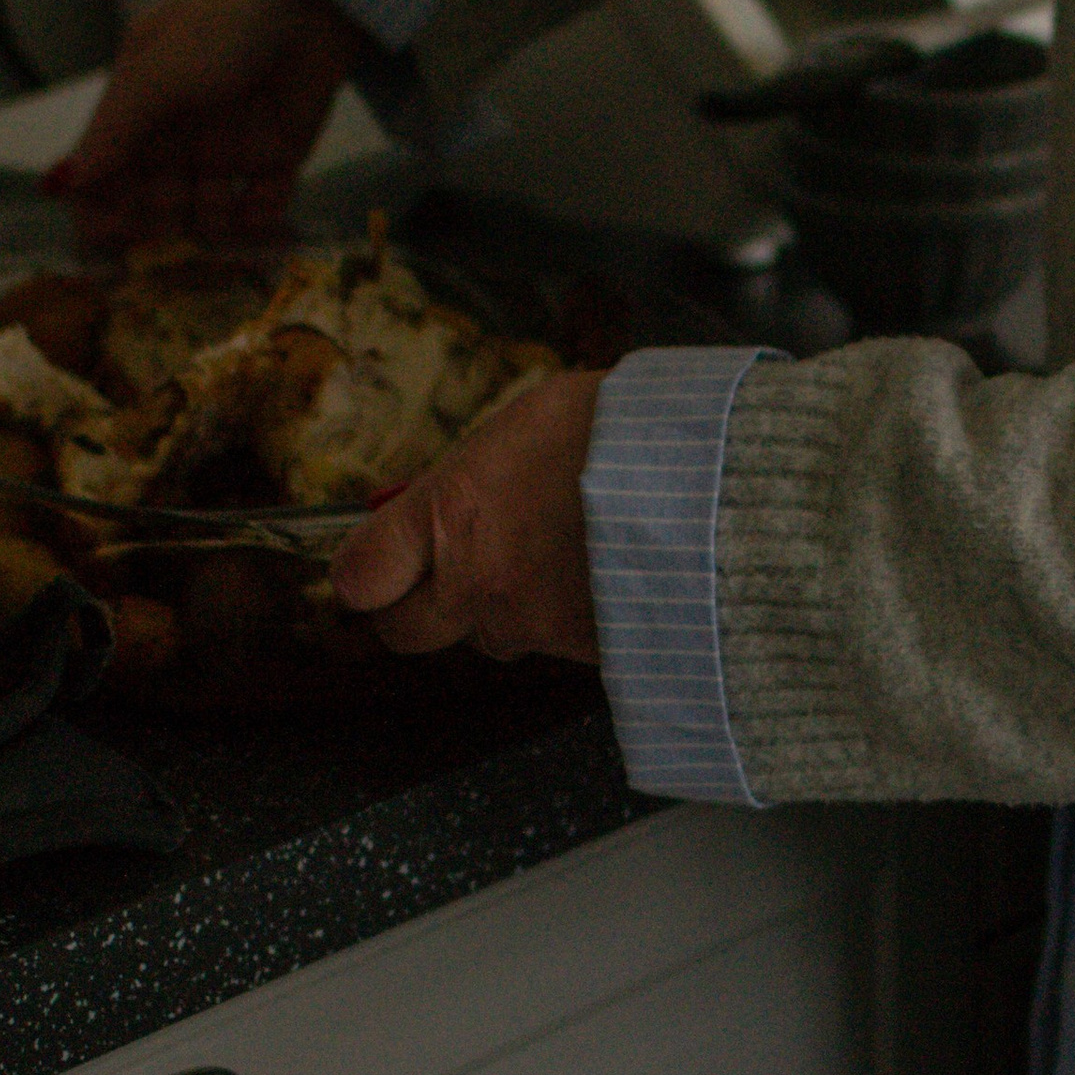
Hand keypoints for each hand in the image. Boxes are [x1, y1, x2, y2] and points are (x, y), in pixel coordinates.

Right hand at [46, 0, 366, 252]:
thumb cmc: (221, 21)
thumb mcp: (156, 74)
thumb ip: (114, 132)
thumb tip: (62, 183)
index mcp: (142, 105)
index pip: (109, 170)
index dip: (102, 208)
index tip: (109, 238)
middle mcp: (182, 130)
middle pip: (157, 199)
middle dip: (158, 225)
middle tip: (167, 244)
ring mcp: (232, 143)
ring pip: (211, 209)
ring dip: (211, 228)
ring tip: (217, 234)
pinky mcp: (281, 151)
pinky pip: (265, 201)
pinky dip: (260, 218)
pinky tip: (256, 218)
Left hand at [332, 372, 604, 663]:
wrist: (714, 482)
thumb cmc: (626, 431)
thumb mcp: (532, 419)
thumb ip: (481, 470)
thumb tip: (463, 488)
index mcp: (452, 514)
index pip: (360, 575)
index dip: (363, 573)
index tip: (376, 562)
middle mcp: (478, 582)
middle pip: (405, 633)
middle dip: (420, 606)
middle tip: (451, 571)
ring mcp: (531, 626)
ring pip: (490, 638)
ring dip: (504, 611)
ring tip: (554, 560)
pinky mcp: (583, 655)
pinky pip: (553, 649)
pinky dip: (568, 624)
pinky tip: (599, 582)